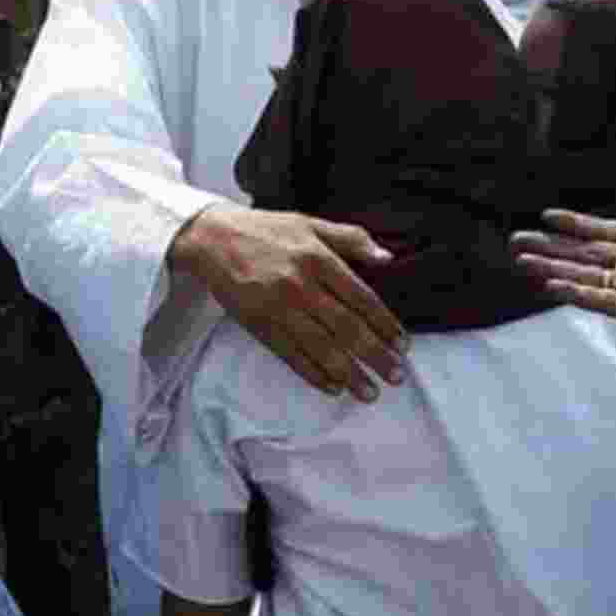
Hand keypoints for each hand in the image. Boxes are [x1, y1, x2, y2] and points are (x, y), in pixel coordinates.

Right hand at [170, 203, 408, 400]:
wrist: (212, 239)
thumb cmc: (265, 230)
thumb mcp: (310, 223)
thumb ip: (352, 239)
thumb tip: (388, 257)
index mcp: (318, 258)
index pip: (361, 298)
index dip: (384, 323)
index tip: (402, 344)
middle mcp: (301, 285)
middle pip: (346, 327)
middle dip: (374, 355)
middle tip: (396, 376)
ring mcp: (278, 307)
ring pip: (321, 347)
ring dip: (349, 373)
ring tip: (370, 392)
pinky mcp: (258, 325)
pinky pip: (290, 355)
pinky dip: (313, 374)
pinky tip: (333, 387)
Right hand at [511, 168, 615, 356]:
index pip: (600, 232)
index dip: (573, 224)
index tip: (546, 215)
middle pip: (581, 254)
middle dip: (548, 247)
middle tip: (515, 241)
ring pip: (582, 275)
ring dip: (551, 268)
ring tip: (520, 261)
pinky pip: (600, 299)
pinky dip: (575, 292)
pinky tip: (550, 285)